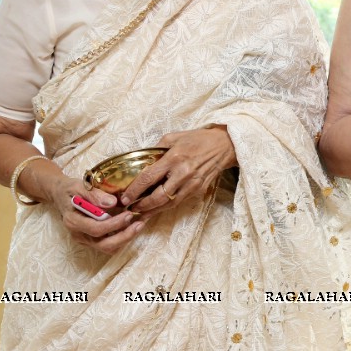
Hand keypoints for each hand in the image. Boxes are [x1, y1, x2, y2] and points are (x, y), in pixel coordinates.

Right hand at [46, 176, 146, 253]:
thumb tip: (112, 203)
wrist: (60, 195)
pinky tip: (131, 226)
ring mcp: (84, 239)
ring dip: (125, 239)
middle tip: (139, 224)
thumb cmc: (71, 190)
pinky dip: (121, 238)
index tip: (129, 214)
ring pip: (107, 248)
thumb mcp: (80, 186)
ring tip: (138, 224)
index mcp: (73, 221)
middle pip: (103, 244)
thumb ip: (94, 195)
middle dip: (124, 236)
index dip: (114, 224)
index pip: (96, 229)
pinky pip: (108, 245)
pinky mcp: (91, 240)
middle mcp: (78, 234)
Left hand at [120, 125, 236, 214]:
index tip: (125, 197)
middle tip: (131, 209)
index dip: (134, 190)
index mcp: (174, 158)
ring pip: (169, 204)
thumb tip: (142, 160)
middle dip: (142, 205)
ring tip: (141, 213)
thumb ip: (157, 149)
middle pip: (158, 197)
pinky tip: (157, 209)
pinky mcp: (199, 190)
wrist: (224, 145)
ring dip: (153, 211)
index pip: (149, 178)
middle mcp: (183, 173)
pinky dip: (167, 207)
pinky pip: (179, 202)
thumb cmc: (198, 139)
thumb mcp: (174, 137)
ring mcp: (192, 184)